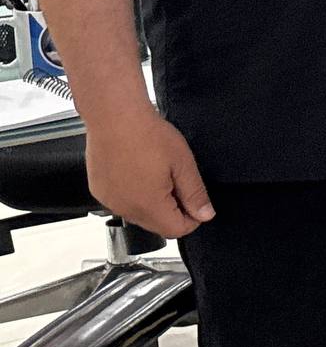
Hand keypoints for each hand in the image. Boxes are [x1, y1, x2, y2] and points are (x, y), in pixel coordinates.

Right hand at [85, 104, 215, 240]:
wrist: (114, 116)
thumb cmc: (146, 134)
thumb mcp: (183, 164)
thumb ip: (195, 193)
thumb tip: (205, 214)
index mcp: (148, 206)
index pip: (175, 230)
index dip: (192, 219)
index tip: (196, 204)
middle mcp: (125, 208)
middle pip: (156, 225)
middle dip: (173, 211)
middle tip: (178, 183)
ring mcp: (109, 200)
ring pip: (138, 214)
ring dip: (152, 203)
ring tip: (158, 173)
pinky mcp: (99, 189)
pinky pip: (121, 202)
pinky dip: (133, 194)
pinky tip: (139, 171)